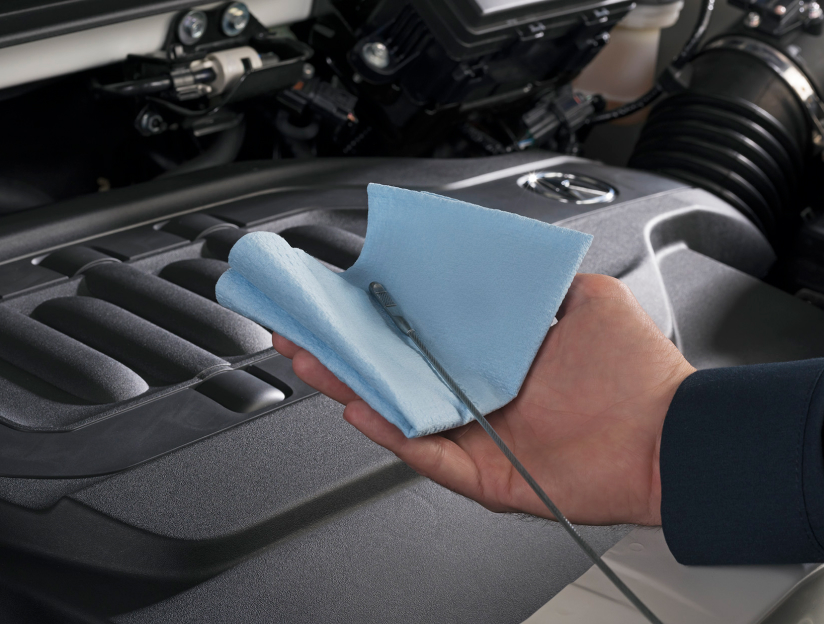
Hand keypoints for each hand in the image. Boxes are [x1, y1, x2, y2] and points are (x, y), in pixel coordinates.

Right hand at [273, 274, 693, 525]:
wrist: (669, 439)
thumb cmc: (633, 371)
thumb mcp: (583, 298)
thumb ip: (536, 280)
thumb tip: (494, 258)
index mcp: (497, 355)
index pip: (426, 336)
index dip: (385, 320)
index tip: (347, 298)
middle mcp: (482, 395)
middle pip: (402, 375)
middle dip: (351, 354)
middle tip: (306, 331)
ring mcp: (480, 436)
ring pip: (404, 414)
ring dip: (355, 389)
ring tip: (314, 363)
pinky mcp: (484, 475)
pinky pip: (430, 456)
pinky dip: (394, 434)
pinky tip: (361, 408)